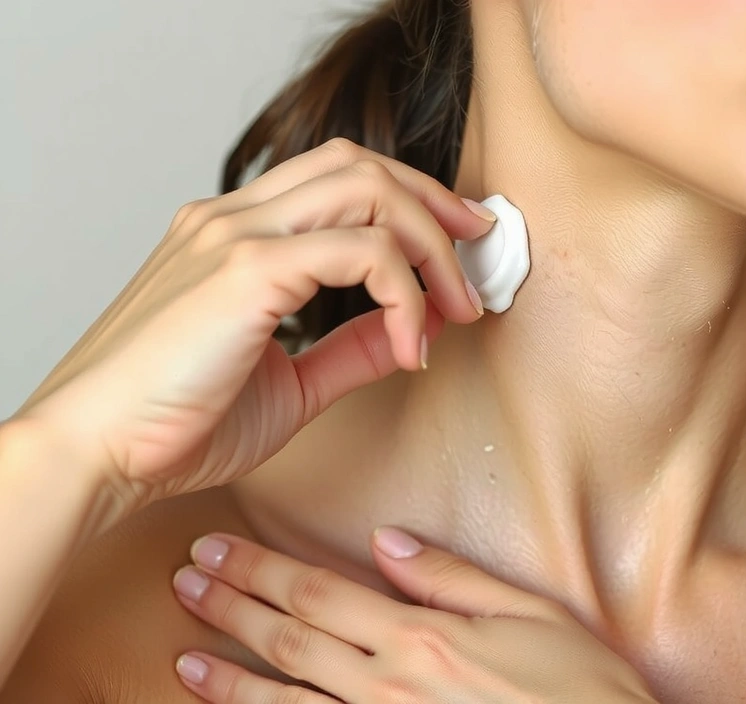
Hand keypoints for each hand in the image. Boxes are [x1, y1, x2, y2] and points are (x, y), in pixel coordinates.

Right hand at [12, 138, 491, 508]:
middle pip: (362, 166)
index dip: (410, 200)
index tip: (455, 245)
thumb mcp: (289, 383)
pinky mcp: (247, 269)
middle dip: (435, 205)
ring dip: (431, 246)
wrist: (96, 454)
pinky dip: (405, 295)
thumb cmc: (174, 424)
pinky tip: (412, 345)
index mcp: (233, 232)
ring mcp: (236, 234)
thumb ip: (350, 349)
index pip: (339, 177)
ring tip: (458, 308)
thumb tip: (412, 330)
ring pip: (369, 191)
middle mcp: (233, 217)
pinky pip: (363, 253)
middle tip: (476, 256)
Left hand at [171, 529, 657, 702]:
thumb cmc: (578, 688)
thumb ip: (451, 579)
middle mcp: (390, 689)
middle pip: (293, 640)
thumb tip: (388, 542)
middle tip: (184, 584)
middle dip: (232, 609)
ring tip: (185, 660)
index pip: (321, 593)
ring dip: (231, 681)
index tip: (218, 551)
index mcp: (422, 639)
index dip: (261, 571)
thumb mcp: (529, 615)